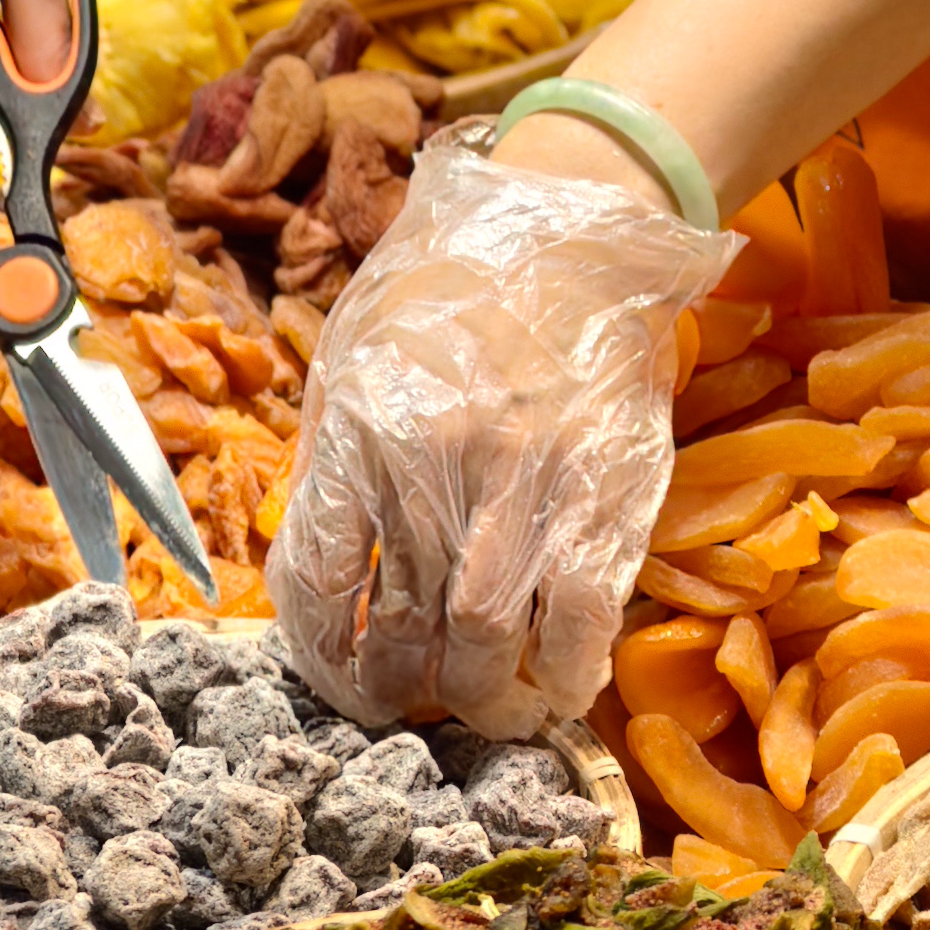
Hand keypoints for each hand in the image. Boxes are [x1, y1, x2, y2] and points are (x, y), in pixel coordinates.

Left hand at [267, 130, 734, 737]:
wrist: (568, 220)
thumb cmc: (447, 292)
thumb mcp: (353, 361)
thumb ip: (336, 466)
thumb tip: (323, 578)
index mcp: (359, 429)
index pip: (320, 583)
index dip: (324, 654)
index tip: (338, 675)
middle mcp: (437, 461)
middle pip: (405, 633)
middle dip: (399, 694)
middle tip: (406, 705)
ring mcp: (528, 477)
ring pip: (488, 643)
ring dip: (480, 701)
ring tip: (479, 709)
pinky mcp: (608, 485)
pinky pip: (582, 615)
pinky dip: (567, 672)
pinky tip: (556, 688)